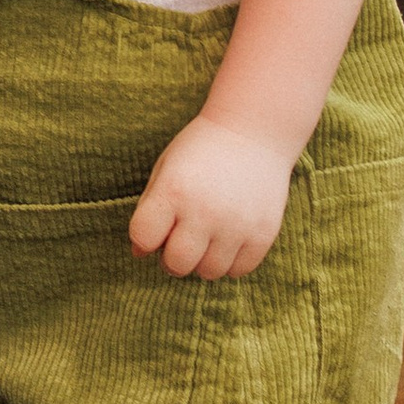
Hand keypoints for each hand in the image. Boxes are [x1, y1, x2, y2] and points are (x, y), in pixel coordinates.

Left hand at [128, 117, 291, 280]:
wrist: (254, 130)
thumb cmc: (201, 149)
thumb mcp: (167, 167)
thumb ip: (150, 209)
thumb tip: (139, 252)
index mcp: (173, 191)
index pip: (143, 237)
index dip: (144, 238)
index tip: (154, 229)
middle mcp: (204, 211)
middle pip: (177, 264)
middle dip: (172, 258)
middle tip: (180, 242)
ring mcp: (237, 224)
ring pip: (209, 273)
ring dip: (202, 262)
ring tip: (206, 239)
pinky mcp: (263, 233)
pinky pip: (239, 270)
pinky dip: (230, 262)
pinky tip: (228, 240)